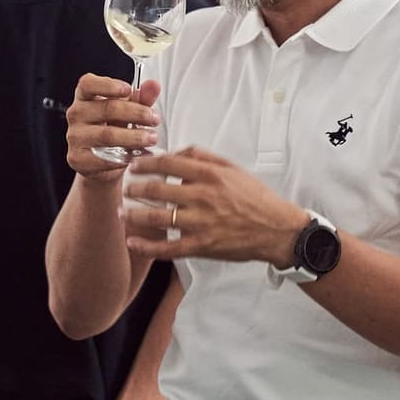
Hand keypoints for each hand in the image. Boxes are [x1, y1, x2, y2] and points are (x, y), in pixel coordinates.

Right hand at [65, 75, 159, 177]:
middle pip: (107, 108)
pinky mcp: (78, 159)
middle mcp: (76, 114)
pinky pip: (104, 158)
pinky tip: (138, 155)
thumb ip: (142, 98)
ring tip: (150, 138)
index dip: (108, 85)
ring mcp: (75, 137)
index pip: (88, 84)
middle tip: (153, 118)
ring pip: (107, 135)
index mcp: (85, 97)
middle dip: (136, 113)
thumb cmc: (113, 130)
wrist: (102, 162)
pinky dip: (124, 157)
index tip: (129, 89)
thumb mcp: (129, 112)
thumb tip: (153, 86)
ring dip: (134, 136)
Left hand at [122, 146, 309, 265]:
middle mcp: (202, 196)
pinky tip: (133, 242)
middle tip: (126, 187)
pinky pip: (168, 248)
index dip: (146, 162)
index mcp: (210, 174)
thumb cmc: (255, 197)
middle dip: (135, 188)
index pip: (169, 162)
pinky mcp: (201, 245)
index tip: (135, 164)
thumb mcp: (232, 168)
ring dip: (134, 214)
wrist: (276, 229)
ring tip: (123, 212)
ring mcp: (200, 223)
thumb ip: (203, 157)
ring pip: (157, 218)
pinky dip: (147, 246)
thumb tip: (176, 151)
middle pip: (157, 189)